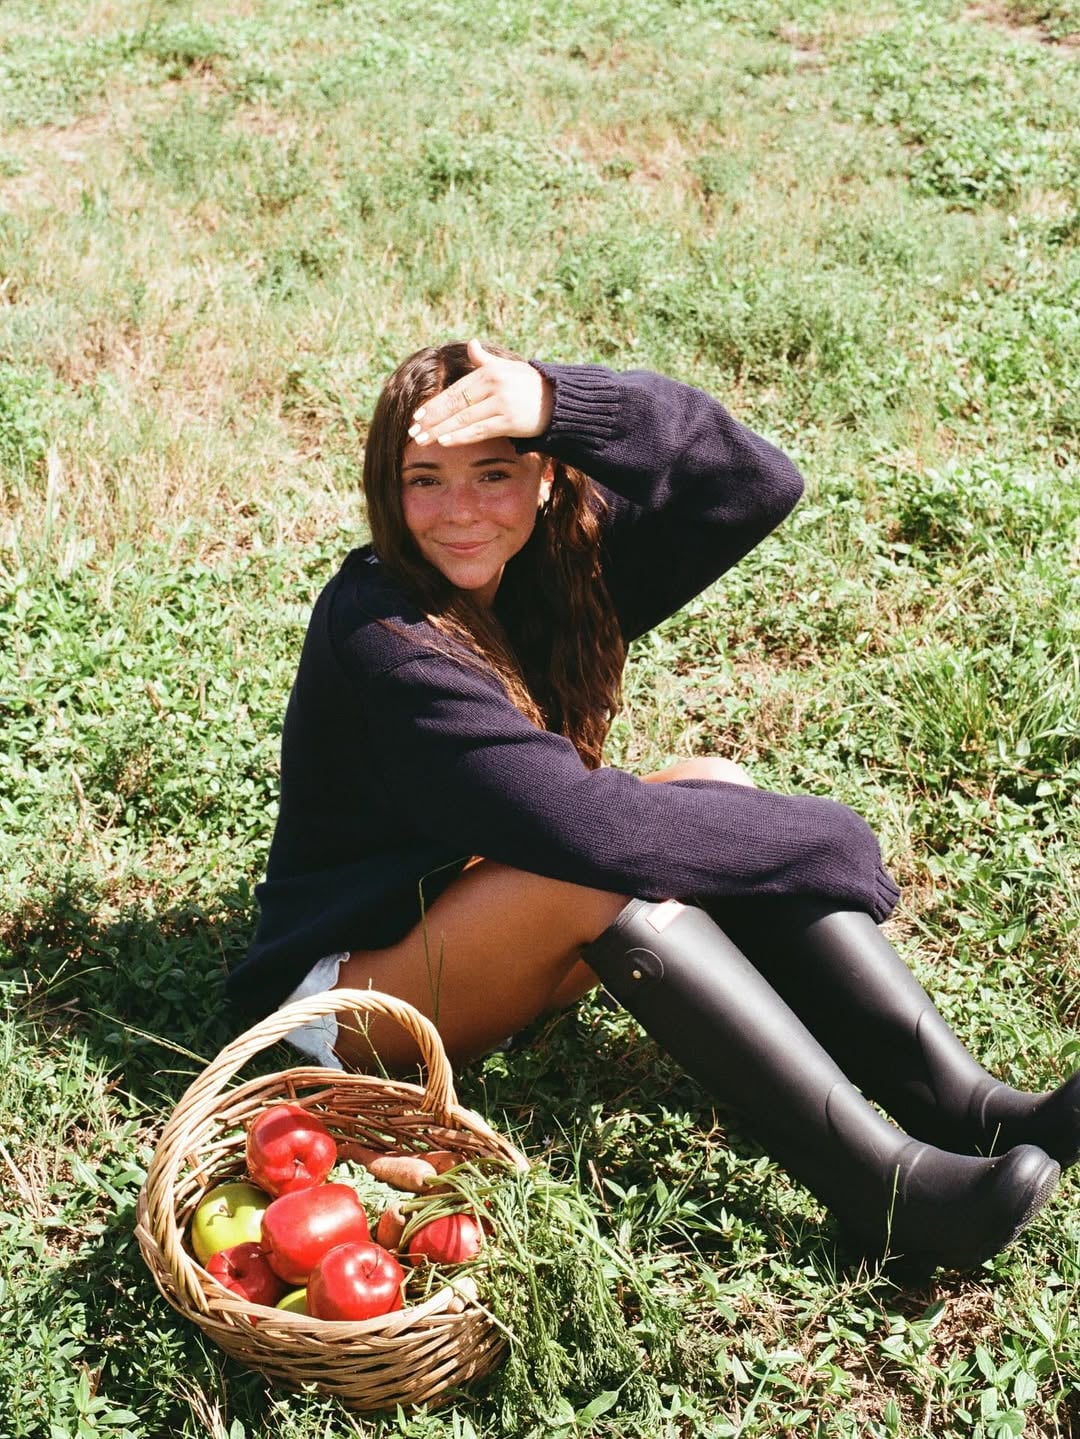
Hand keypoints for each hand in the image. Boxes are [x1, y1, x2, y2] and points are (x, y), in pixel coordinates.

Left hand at [407, 339, 553, 447]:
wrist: (560, 400)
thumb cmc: (530, 385)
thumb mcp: (507, 368)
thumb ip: (486, 360)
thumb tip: (472, 344)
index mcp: (489, 373)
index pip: (455, 391)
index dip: (434, 404)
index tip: (417, 415)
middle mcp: (493, 386)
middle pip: (455, 405)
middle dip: (432, 419)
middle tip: (413, 430)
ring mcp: (501, 404)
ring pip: (464, 419)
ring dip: (441, 430)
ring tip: (423, 440)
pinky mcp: (510, 421)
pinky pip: (480, 430)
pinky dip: (461, 436)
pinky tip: (444, 441)